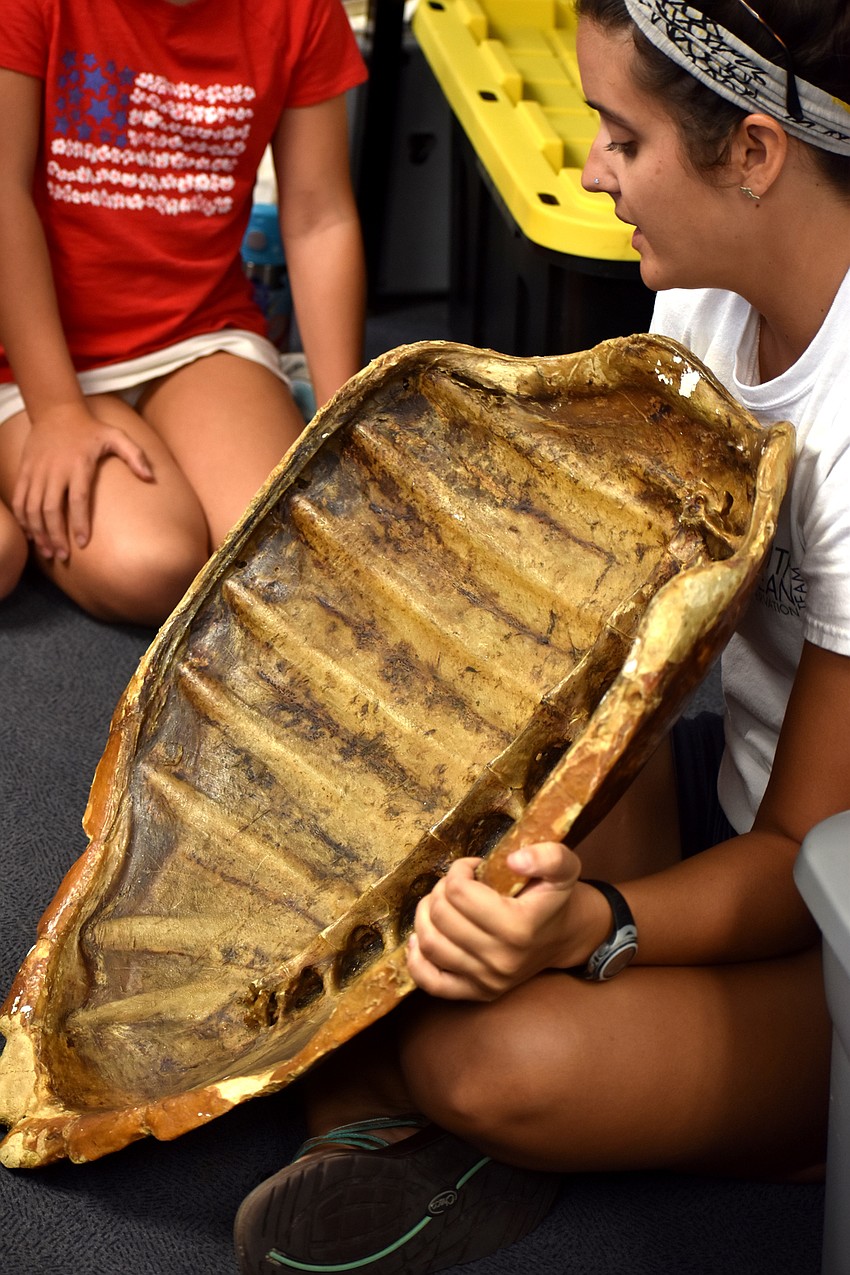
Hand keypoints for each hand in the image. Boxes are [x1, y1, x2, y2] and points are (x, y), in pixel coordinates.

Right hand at [12, 403, 153, 561]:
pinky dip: (23, 519)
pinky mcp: (25, 471)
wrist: (56, 411)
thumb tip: (151, 478)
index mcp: (78, 464)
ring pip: (32, 508)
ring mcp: (37, 471)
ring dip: (38, 532)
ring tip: (48, 552)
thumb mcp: (116, 436)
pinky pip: (19, 499)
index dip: (79, 522)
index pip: (78, 499)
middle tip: (63, 556)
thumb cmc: (91, 429)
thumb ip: (135, 456)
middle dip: (55, 535)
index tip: (82, 543)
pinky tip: (32, 535)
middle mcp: (55, 470)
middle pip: (51, 509)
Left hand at [406, 841, 582, 1001]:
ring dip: (425, 916)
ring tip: (440, 903)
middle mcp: (501, 959)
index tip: (472, 867)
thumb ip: (547, 856)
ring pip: (430, 944)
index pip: (460, 892)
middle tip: (455, 884)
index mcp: (519, 927)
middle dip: (441, 890)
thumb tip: (513, 860)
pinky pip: (431, 982)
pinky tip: (420, 937)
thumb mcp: (564, 867)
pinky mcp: (476, 993)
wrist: (563, 937)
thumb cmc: (555, 898)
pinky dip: (416, 959)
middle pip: (442, 915)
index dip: (459, 870)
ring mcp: (487, 980)